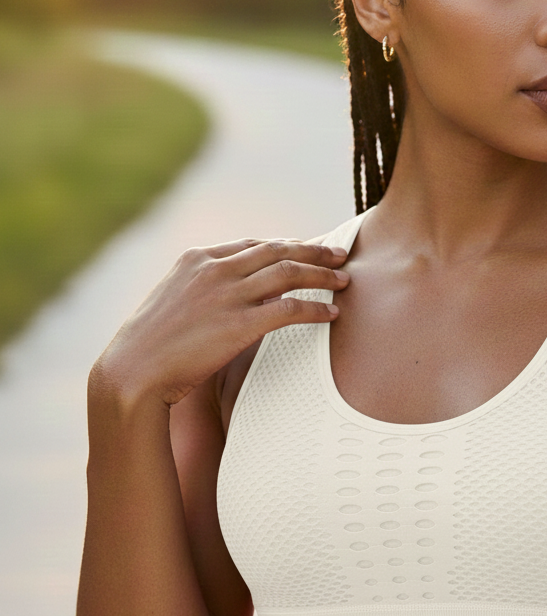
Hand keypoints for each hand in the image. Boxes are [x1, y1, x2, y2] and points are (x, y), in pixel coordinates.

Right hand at [92, 239, 349, 407]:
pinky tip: (331, 314)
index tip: (308, 249)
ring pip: (289, 274)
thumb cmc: (151, 345)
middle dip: (314, 251)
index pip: (253, 243)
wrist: (132, 372)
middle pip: (278, 251)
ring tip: (345, 280)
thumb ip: (203, 289)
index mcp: (197, 259)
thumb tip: (233, 293)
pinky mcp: (239, 325)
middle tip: (339, 254)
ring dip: (322, 276)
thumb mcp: (174, 301)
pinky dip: (315, 309)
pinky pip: (289, 309)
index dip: (287, 245)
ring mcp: (227, 295)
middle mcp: (215, 270)